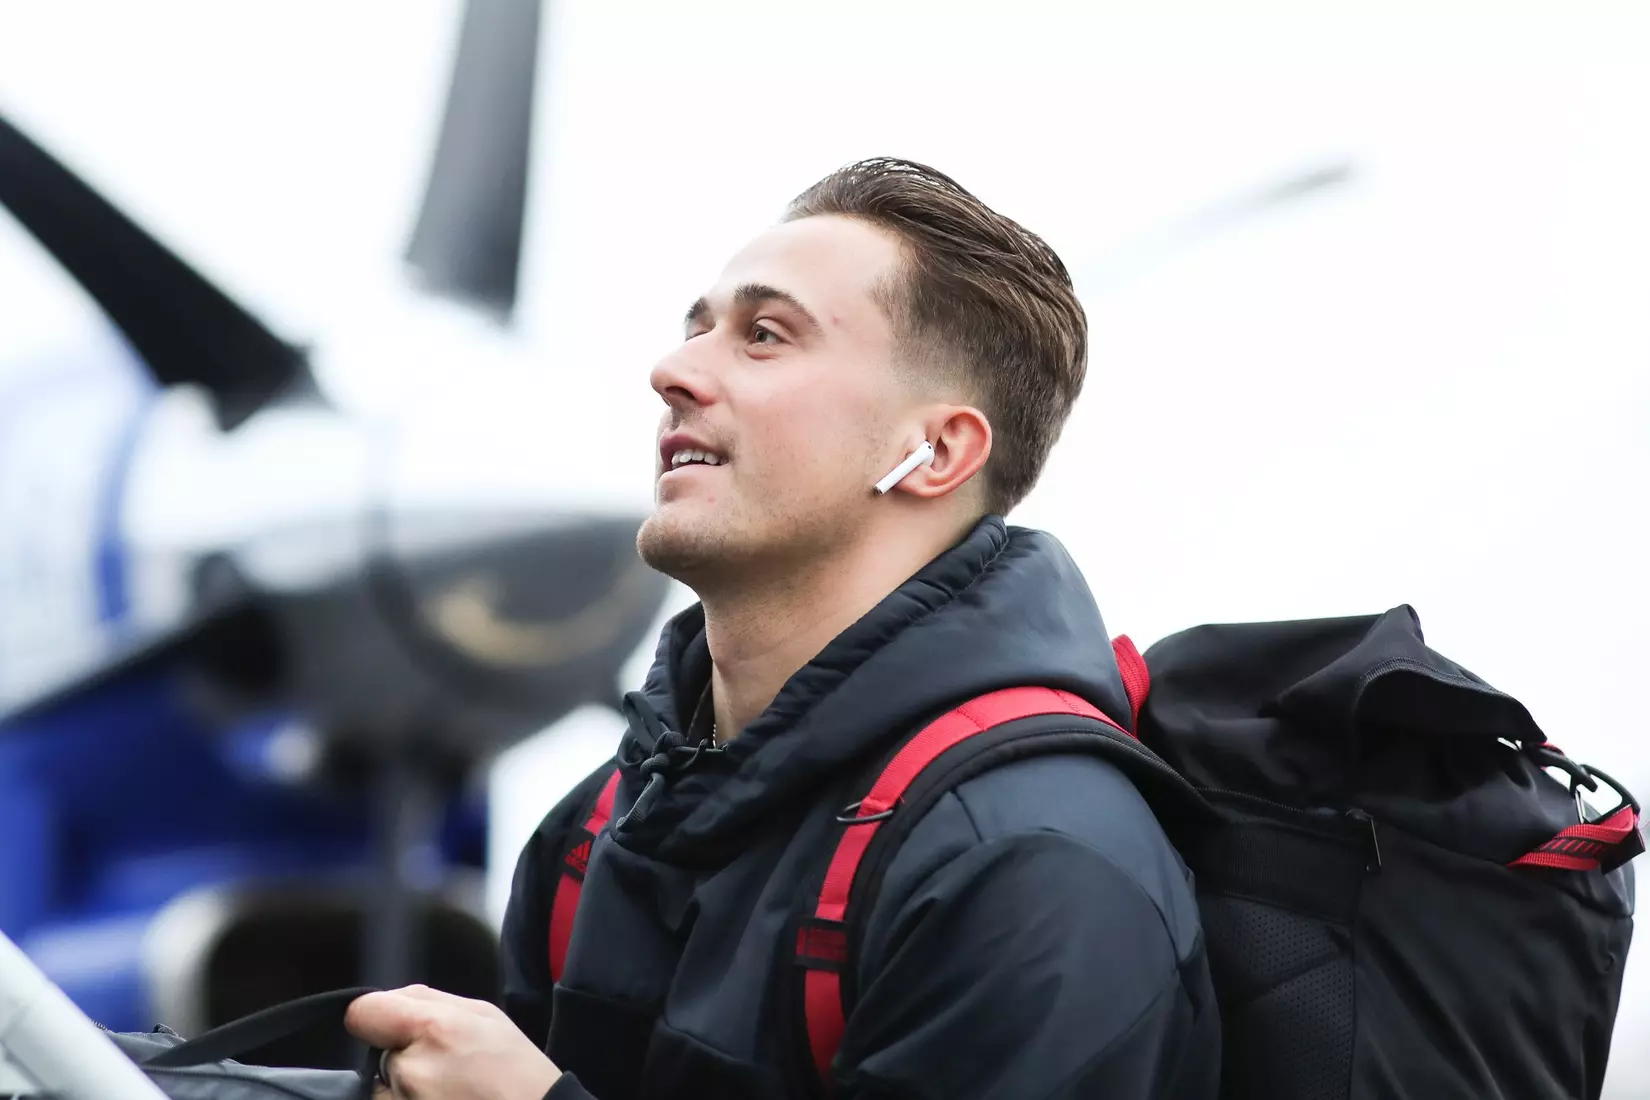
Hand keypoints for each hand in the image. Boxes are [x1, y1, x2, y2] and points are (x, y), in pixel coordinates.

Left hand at [345, 985, 560, 1099]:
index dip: (375, 1016)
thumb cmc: (517, 1071)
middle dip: (404, 1056)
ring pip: (385, 1087)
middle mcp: (410, 1070)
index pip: (362, 1012)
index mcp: (432, 1028)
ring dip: (406, 1086)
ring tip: (449, 1089)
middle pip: (378, 1054)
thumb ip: (430, 1000)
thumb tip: (390, 1000)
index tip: (390, 1027)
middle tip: (446, 1066)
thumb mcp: (485, 1015)